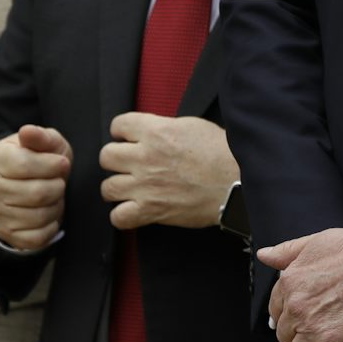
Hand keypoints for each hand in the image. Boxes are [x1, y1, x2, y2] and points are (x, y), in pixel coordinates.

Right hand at [0, 124, 71, 251]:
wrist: (25, 182)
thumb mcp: (45, 142)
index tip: (62, 163)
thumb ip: (40, 136)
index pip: (27, 165)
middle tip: (58, 181)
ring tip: (54, 196)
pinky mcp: (7, 233)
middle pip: (38, 193)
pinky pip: (38, 237)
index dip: (54, 165)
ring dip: (56, 205)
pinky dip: (51, 225)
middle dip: (58, 187)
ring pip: (40, 216)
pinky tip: (48, 212)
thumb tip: (27, 131)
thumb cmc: (40, 158)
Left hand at [99, 113, 238, 229]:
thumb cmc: (221, 153)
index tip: (128, 138)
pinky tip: (132, 210)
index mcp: (156, 132)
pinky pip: (118, 217)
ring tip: (129, 188)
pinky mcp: (151, 210)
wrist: (236, 182)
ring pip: (107, 187)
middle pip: (106, 156)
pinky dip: (122, 215)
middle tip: (128, 164)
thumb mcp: (192, 126)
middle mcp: (145, 157)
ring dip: (117, 187)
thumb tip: (150, 133)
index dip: (122, 131)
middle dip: (116, 159)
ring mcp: (145, 186)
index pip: (118, 125)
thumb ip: (164, 128)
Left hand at [259, 227, 342, 341]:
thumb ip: (288, 251)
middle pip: (286, 336)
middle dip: (300, 337)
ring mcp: (313, 329)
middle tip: (320, 335)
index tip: (303, 321)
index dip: (290, 318)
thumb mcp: (317, 241)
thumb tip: (265, 255)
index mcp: (290, 282)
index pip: (276, 311)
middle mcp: (296, 307)